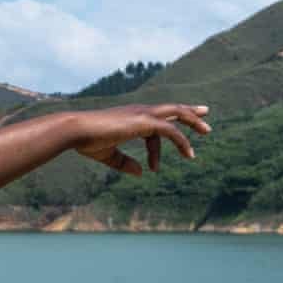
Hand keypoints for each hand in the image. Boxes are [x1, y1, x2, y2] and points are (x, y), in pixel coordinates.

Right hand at [73, 104, 210, 175]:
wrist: (76, 130)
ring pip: (176, 112)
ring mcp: (143, 114)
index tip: (154, 169)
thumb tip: (141, 173)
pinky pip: (171, 130)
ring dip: (193, 120)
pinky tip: (189, 153)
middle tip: (205, 112)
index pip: (154, 126)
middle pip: (171, 108)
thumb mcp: (107, 154)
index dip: (156, 149)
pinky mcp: (145, 122)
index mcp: (131, 118)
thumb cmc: (86, 141)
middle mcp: (139, 111)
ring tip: (207, 131)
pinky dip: (182, 141)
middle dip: (189, 111)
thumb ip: (124, 162)